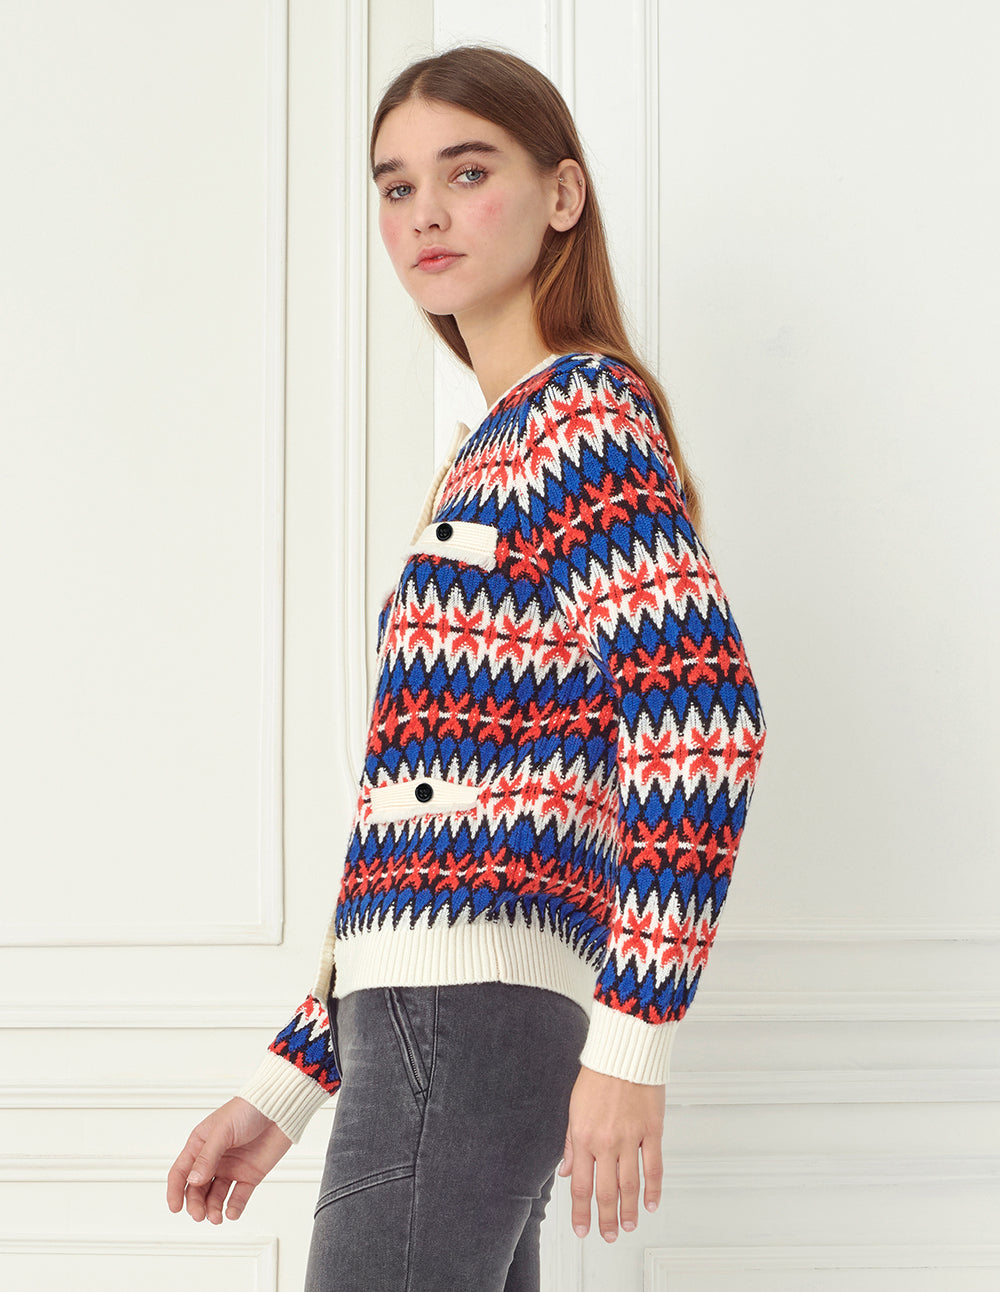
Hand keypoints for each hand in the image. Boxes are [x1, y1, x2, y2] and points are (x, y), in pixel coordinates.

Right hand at [166, 1097, 291, 1223]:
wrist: (279, 1109)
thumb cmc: (248, 1109)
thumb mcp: (223, 1130)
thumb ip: (208, 1156)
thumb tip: (192, 1180)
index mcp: (201, 1144)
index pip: (182, 1171)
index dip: (175, 1190)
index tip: (175, 1207)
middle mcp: (214, 1159)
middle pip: (197, 1188)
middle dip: (196, 1204)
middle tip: (199, 1214)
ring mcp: (231, 1169)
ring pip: (216, 1196)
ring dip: (213, 1209)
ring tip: (216, 1217)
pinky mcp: (249, 1176)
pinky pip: (238, 1197)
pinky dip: (234, 1207)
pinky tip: (231, 1213)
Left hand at [558, 1065, 663, 1241]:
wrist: (623, 1053)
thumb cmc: (598, 1075)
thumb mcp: (574, 1109)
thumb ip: (571, 1143)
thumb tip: (567, 1171)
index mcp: (584, 1137)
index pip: (581, 1186)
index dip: (581, 1213)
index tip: (582, 1230)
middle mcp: (606, 1143)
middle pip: (606, 1192)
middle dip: (606, 1219)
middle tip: (608, 1235)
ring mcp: (631, 1139)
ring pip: (630, 1186)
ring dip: (630, 1210)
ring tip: (629, 1226)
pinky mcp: (652, 1131)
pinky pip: (654, 1167)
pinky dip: (654, 1189)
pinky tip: (651, 1203)